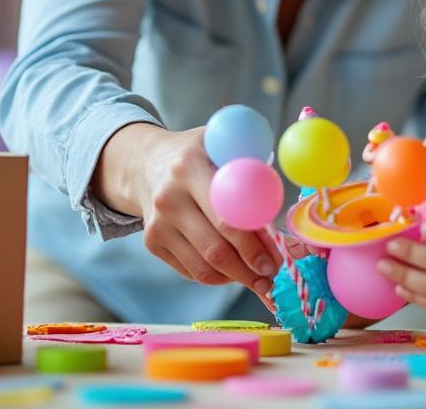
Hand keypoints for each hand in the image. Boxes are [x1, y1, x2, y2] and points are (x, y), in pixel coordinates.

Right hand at [92, 123, 282, 307]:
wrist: (149, 164)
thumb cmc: (201, 156)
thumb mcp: (224, 146)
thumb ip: (252, 170)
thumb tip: (277, 211)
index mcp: (191, 167)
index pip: (227, 214)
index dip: (254, 242)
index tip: (275, 260)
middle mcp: (169, 198)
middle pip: (215, 248)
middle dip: (249, 269)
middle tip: (271, 278)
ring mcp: (157, 224)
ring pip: (204, 267)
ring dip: (236, 278)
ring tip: (258, 279)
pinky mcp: (152, 242)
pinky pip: (192, 270)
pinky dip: (218, 277)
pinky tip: (233, 270)